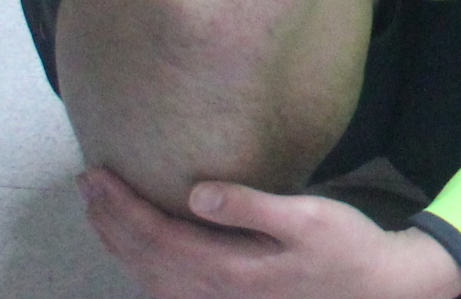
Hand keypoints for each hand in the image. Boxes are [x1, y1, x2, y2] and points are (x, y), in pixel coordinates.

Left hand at [81, 173, 460, 298]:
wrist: (374, 291)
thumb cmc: (346, 249)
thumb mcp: (308, 219)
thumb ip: (251, 207)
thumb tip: (196, 192)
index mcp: (224, 267)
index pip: (154, 234)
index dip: (121, 205)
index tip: (97, 174)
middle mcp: (209, 292)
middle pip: (141, 257)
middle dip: (108, 220)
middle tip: (86, 183)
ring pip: (147, 277)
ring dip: (118, 243)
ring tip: (100, 211)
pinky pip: (165, 289)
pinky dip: (141, 266)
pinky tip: (139, 252)